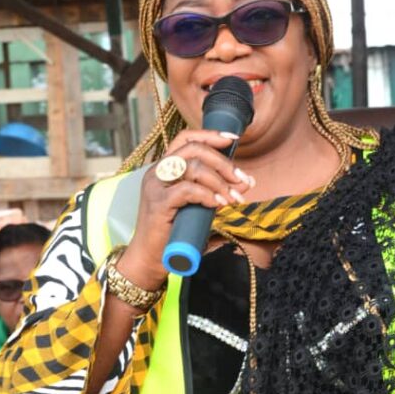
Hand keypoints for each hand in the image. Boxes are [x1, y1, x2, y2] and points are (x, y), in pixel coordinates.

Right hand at [116, 128, 254, 289]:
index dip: (210, 135)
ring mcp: (156, 186)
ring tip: (234, 198)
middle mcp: (157, 171)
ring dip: (220, 182)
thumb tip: (243, 183)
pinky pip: (188, 190)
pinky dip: (208, 195)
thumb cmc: (174, 232)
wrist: (150, 258)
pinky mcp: (158, 203)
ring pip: (194, 168)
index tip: (232, 139)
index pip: (186, 138)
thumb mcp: (198, 206)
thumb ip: (215, 191)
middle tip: (242, 180)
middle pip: (194, 150)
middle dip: (224, 163)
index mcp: (165, 167)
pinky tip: (218, 205)